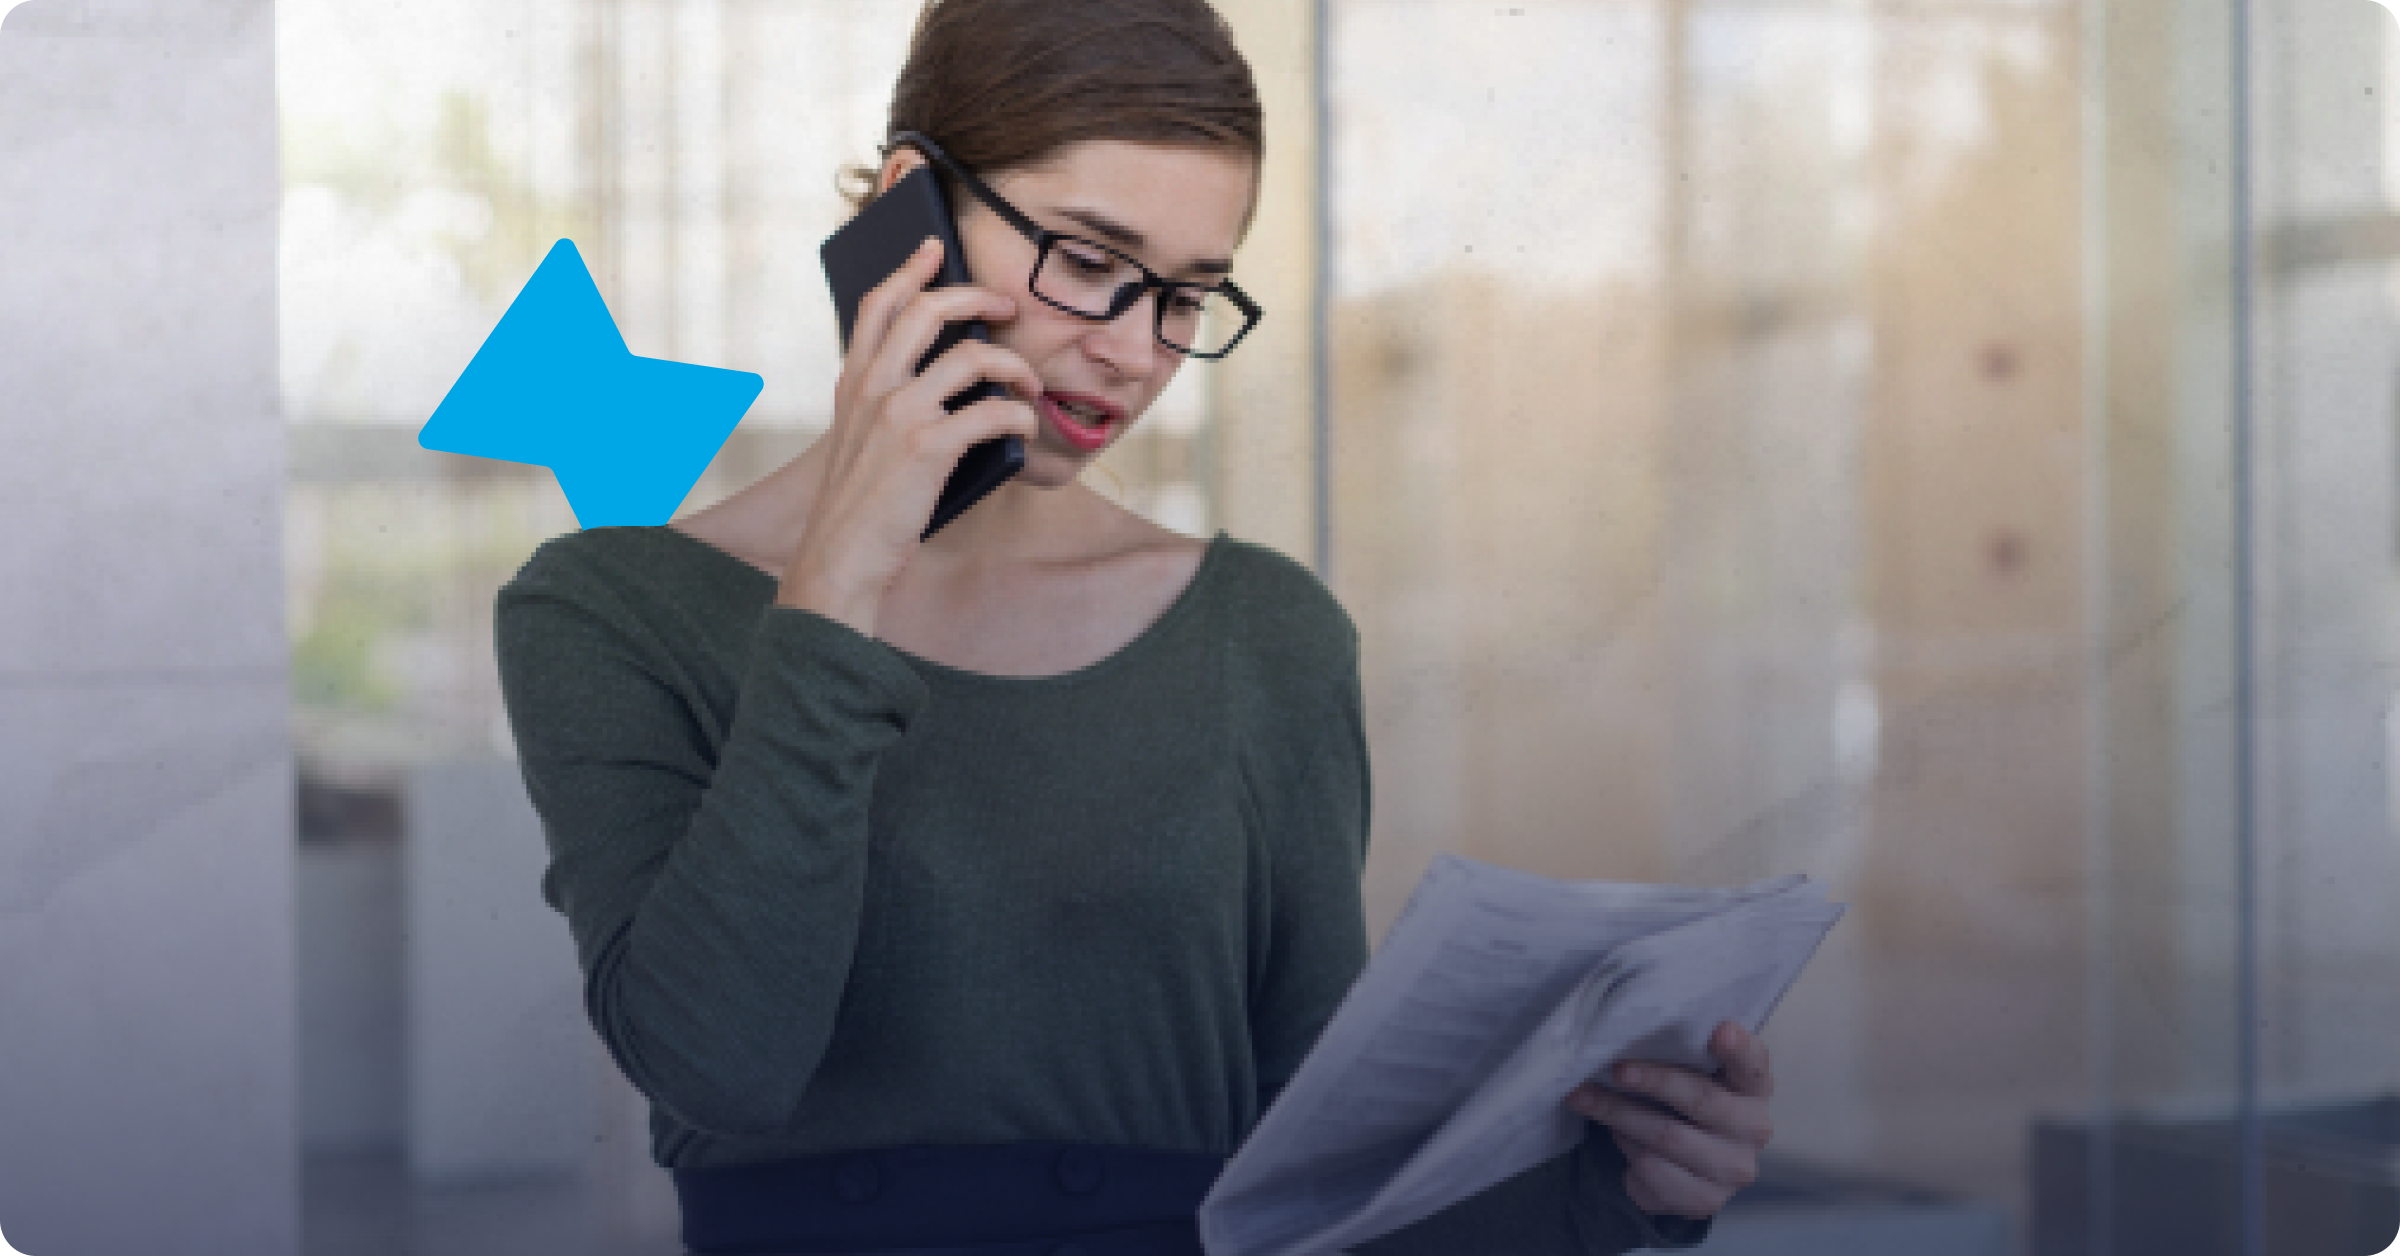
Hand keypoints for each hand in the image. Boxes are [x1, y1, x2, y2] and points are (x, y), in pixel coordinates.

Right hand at [777, 235, 1044, 635]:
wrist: (841, 557)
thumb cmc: (862, 506)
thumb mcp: (863, 442)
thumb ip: (890, 405)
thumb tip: (955, 379)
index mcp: (853, 383)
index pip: (877, 305)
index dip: (909, 269)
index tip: (936, 248)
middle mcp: (872, 387)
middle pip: (927, 310)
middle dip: (975, 296)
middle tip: (1005, 306)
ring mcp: (898, 413)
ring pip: (972, 356)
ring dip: (1015, 366)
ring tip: (1030, 387)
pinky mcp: (927, 446)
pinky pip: (993, 411)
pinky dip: (1020, 418)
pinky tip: (1025, 430)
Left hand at [1562, 1020, 1773, 1219]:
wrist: (1694, 1161)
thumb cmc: (1688, 1099)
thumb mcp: (1694, 1070)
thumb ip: (1682, 1051)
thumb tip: (1629, 1034)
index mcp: (1754, 1086)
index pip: (1752, 1063)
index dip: (1737, 1048)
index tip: (1720, 1031)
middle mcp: (1754, 1129)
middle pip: (1700, 1100)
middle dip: (1653, 1081)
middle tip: (1616, 1069)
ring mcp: (1733, 1169)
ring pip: (1666, 1138)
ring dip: (1619, 1115)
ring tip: (1587, 1098)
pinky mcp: (1705, 1200)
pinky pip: (1651, 1172)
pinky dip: (1626, 1149)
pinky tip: (1618, 1136)